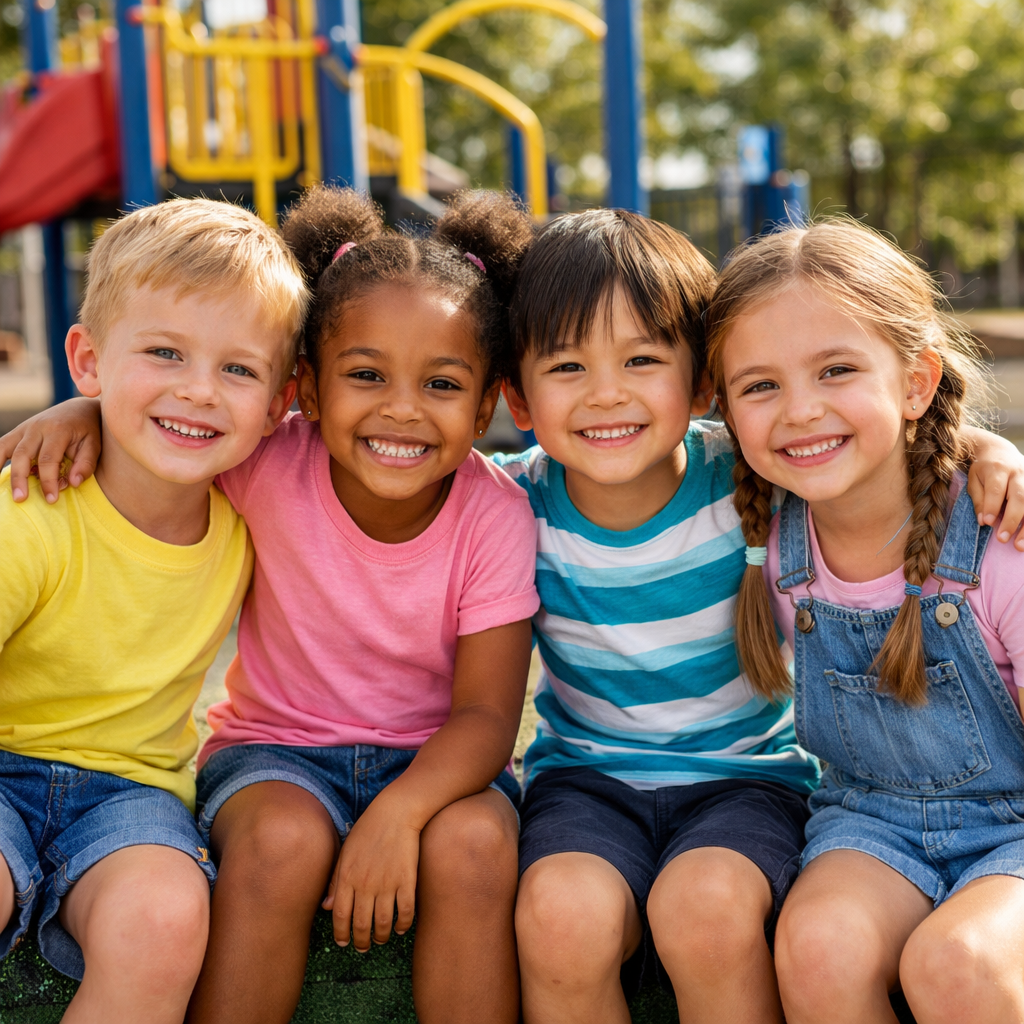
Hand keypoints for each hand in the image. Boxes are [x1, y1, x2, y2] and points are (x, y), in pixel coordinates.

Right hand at [0, 398, 101, 502]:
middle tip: (21, 499)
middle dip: (20, 479)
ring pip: (5, 447)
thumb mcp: (94, 445)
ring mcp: (25, 427)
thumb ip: (85, 464)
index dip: (48, 481)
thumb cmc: (88, 430)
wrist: (79, 408)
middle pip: (23, 454)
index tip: (51, 499)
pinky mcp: (18, 431)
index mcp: (58, 429)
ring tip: (5, 489)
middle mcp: (38, 426)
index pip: (48, 459)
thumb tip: (73, 483)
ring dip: (1, 468)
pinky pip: (2, 444)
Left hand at [322, 793, 419, 952]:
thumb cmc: (368, 830)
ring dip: (381, 936)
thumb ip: (335, 881)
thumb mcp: (345, 852)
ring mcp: (387, 883)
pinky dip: (403, 924)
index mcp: (347, 877)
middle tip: (363, 948)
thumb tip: (326, 908)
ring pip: (383, 922)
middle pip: (361, 924)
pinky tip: (401, 928)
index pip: (340, 915)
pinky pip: (405, 911)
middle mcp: (365, 884)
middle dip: (361, 941)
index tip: (343, 943)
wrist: (395, 812)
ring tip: (381, 939)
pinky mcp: (407, 879)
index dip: (341, 934)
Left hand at [966, 437, 1023, 548]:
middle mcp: (1018, 473)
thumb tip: (984, 521)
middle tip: (1002, 539)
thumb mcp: (974, 480)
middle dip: (1012, 520)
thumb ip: (979, 500)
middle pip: (1019, 497)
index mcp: (998, 469)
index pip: (997, 490)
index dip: (993, 507)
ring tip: (1019, 546)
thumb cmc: (983, 469)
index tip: (988, 524)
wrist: (999, 451)